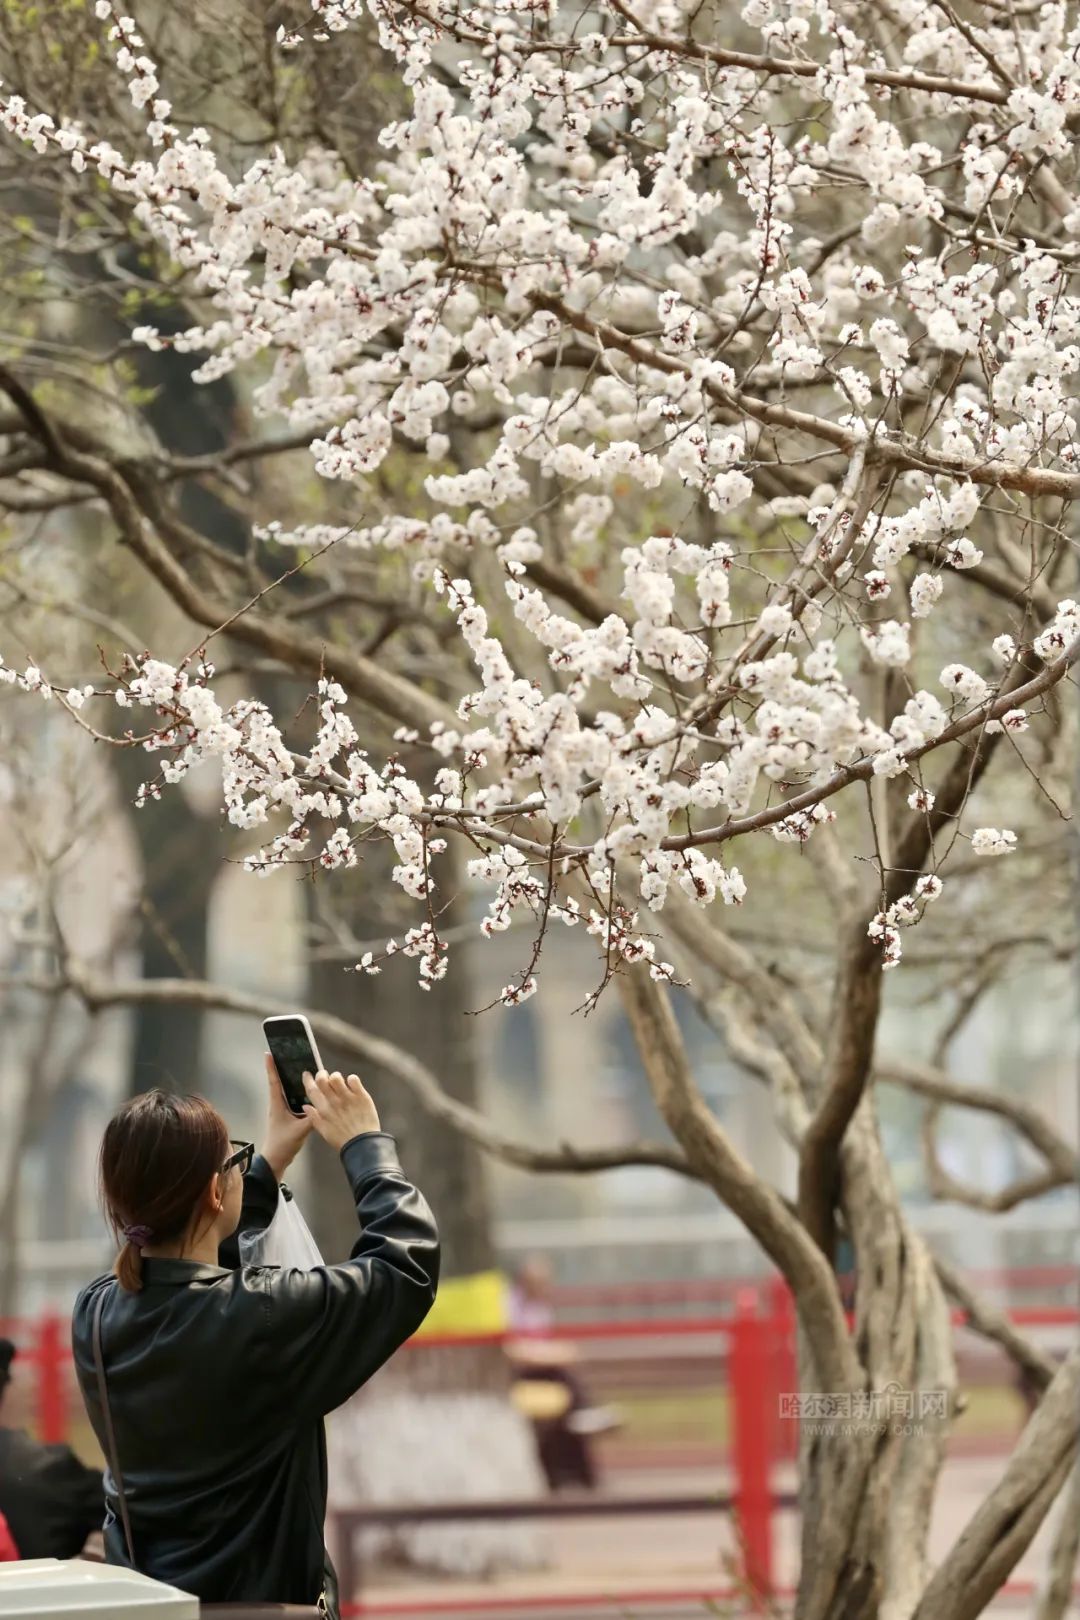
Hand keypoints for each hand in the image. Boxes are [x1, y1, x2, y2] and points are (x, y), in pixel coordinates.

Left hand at [261, 1053, 314, 1179]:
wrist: (276, 1159)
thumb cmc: (283, 1144)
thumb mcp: (300, 1130)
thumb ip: (313, 1117)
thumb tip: (324, 1104)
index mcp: (277, 1104)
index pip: (273, 1081)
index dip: (271, 1067)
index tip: (269, 1053)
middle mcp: (278, 1104)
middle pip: (279, 1082)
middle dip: (282, 1068)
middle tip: (288, 1054)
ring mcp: (282, 1110)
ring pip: (286, 1090)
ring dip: (290, 1079)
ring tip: (299, 1067)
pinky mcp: (287, 1116)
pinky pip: (292, 1099)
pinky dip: (298, 1092)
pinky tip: (308, 1090)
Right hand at [302, 1069, 379, 1151]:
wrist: (362, 1144)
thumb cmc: (343, 1140)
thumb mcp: (324, 1132)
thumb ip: (314, 1118)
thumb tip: (306, 1106)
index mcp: (323, 1110)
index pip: (312, 1090)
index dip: (308, 1080)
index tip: (307, 1074)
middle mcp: (334, 1102)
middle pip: (322, 1080)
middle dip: (321, 1074)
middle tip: (324, 1076)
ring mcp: (347, 1097)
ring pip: (336, 1077)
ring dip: (336, 1076)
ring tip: (339, 1082)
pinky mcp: (361, 1096)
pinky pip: (353, 1079)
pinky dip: (352, 1079)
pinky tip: (352, 1084)